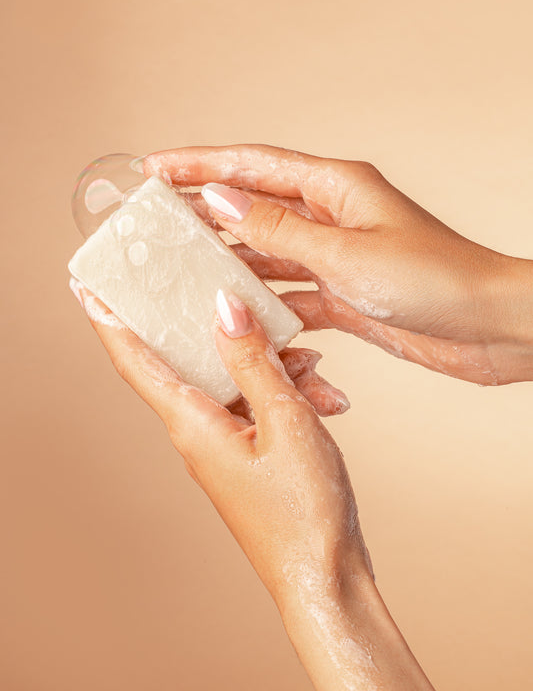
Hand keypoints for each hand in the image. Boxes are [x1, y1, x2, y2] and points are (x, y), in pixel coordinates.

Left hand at [70, 279, 434, 690]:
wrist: (326, 576)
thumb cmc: (303, 510)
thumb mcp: (284, 420)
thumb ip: (252, 361)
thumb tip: (223, 309)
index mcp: (193, 424)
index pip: (136, 362)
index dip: (108, 323)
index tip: (87, 289)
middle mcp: (198, 433)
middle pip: (188, 361)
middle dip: (212, 326)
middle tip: (219, 289)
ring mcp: (222, 445)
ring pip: (233, 382)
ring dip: (271, 365)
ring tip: (314, 366)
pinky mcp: (246, 454)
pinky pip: (254, 405)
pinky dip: (283, 392)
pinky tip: (321, 392)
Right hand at [142, 144, 532, 384]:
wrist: (490, 328)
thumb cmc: (437, 279)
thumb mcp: (346, 253)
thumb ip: (279, 230)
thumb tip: (221, 200)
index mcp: (335, 187)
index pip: (252, 165)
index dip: (200, 164)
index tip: (156, 167)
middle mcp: (332, 217)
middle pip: (254, 206)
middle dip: (204, 211)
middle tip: (155, 221)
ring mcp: (337, 257)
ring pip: (268, 252)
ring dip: (229, 259)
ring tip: (180, 267)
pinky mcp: (344, 296)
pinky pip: (291, 293)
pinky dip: (264, 302)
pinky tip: (235, 311)